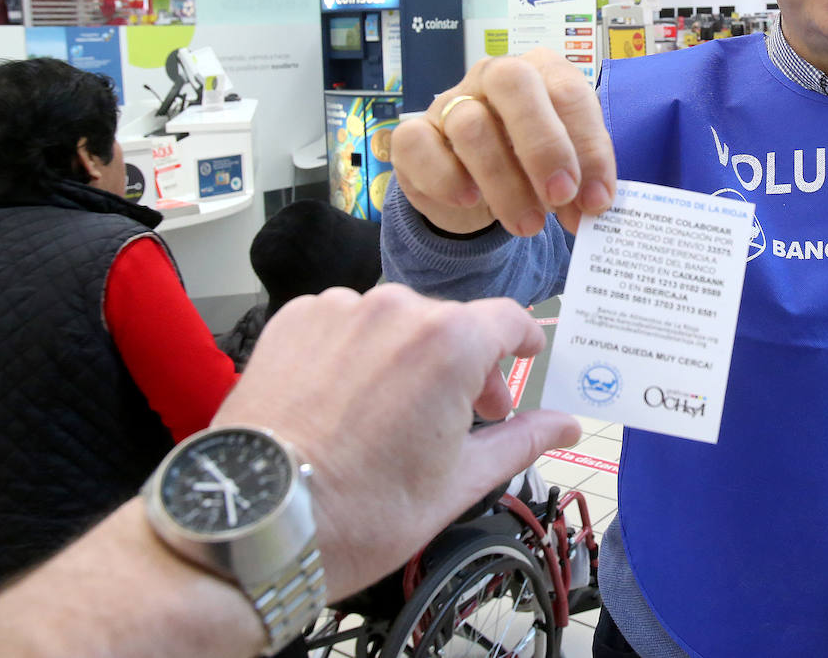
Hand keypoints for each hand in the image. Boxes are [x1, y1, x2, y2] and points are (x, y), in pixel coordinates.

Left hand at [212, 284, 580, 599]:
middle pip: (451, 325)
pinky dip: (354, 353)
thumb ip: (521, 440)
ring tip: (392, 415)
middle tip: (460, 418)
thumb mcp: (459, 482)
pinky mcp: (294, 319)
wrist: (261, 519)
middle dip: (464, 367)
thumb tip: (565, 424)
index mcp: (450, 343)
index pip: (508, 319)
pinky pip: (343, 324)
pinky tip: (346, 402)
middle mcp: (396, 308)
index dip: (522, 340)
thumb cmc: (361, 511)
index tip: (524, 353)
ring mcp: (339, 309)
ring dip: (406, 357)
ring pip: (394, 324)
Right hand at [390, 47, 615, 235]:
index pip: (568, 92)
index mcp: (540, 73)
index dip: (588, 147)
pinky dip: (446, 179)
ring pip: (470, 125)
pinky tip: (470, 202)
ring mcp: (448, 102)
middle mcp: (492, 77)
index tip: (597, 200)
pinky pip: (418, 145)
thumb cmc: (528, 170)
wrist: (472, 193)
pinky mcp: (412, 135)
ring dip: (504, 183)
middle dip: (543, 144)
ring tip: (527, 224)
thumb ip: (580, 185)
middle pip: (512, 82)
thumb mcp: (563, 174)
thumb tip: (591, 207)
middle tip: (561, 196)